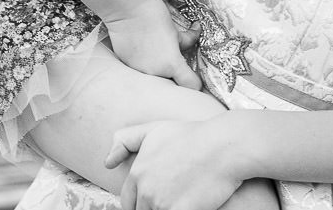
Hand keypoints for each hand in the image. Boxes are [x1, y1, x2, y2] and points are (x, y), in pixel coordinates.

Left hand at [105, 118, 245, 209]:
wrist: (225, 146)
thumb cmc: (193, 136)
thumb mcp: (155, 130)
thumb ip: (126, 141)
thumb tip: (107, 162)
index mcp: (137, 172)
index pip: (128, 201)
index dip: (141, 203)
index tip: (158, 199)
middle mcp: (145, 189)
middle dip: (153, 208)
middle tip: (172, 198)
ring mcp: (161, 203)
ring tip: (181, 200)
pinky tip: (190, 205)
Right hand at [106, 4, 201, 90]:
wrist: (126, 9)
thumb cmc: (153, 15)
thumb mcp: (175, 30)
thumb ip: (187, 40)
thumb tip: (197, 32)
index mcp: (171, 64)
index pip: (191, 85)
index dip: (196, 82)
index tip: (193, 75)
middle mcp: (154, 73)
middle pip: (171, 83)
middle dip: (174, 75)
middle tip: (173, 59)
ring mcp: (138, 71)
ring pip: (154, 78)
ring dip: (158, 69)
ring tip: (155, 51)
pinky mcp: (126, 65)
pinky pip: (140, 70)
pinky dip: (144, 63)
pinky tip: (141, 48)